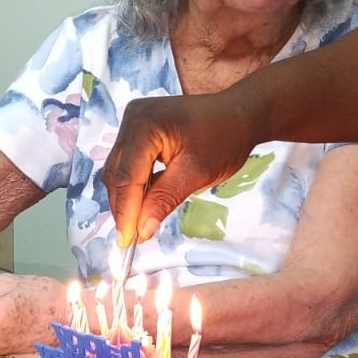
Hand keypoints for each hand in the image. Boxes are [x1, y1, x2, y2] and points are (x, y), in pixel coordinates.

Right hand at [103, 91, 264, 243]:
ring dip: (126, 199)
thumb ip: (164, 200)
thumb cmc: (225, 138)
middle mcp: (132, 118)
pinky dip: (133, 187)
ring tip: (136, 227)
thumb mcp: (197, 173)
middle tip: (131, 241)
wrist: (240, 114)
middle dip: (123, 208)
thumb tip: (141, 230)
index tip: (126, 242)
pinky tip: (142, 205)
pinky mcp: (138, 131)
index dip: (125, 212)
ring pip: (118, 170)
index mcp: (145, 124)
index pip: (126, 176)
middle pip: (117, 173)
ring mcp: (133, 122)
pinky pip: (128, 164)